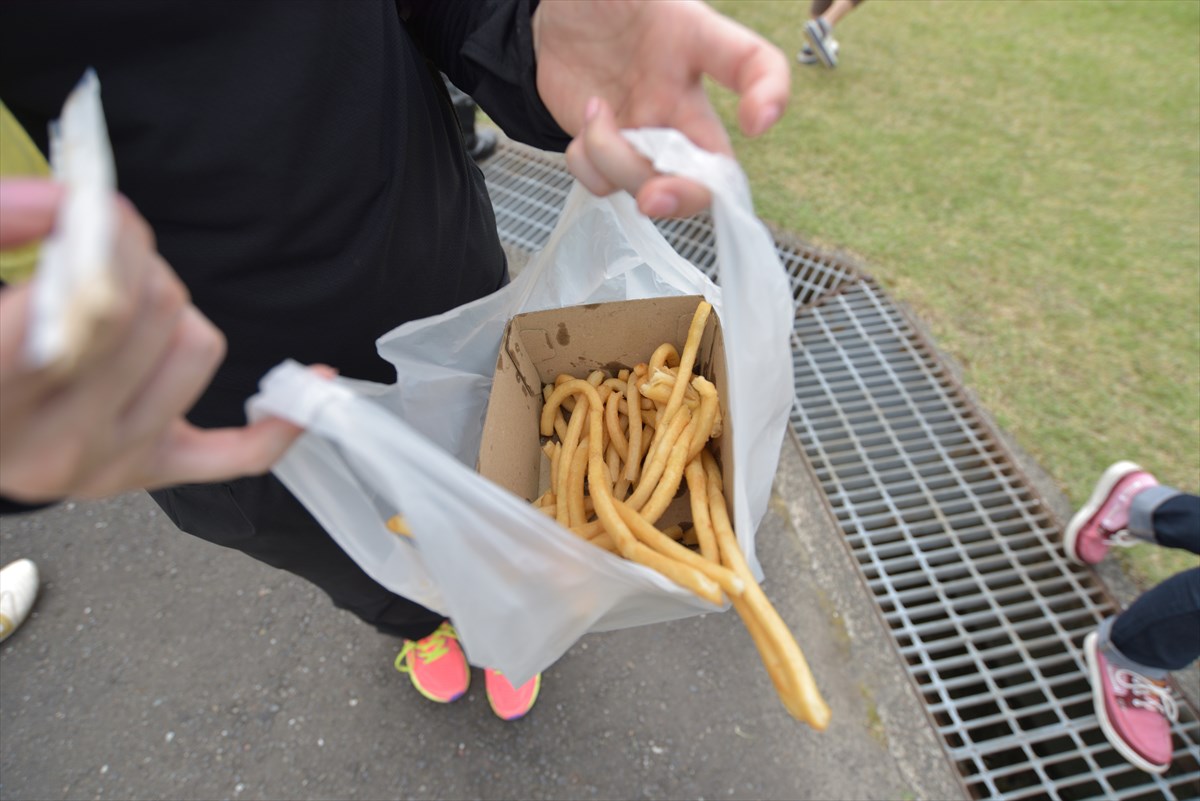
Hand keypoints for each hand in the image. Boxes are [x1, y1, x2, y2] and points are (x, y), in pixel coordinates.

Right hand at [0, 179, 319, 503]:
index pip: (89, 303)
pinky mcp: (148, 472)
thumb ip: (0, 224)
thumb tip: (72, 199)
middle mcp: (55, 445)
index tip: (97, 209)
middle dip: (138, 259)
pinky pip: (239, 454)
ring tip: (133, 300)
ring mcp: (109, 463)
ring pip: (196, 348)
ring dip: (176, 307)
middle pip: (152, 313)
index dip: (105, 239)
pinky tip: (309, 382)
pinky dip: (279, 421)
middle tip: (112, 241)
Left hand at [533, 0, 789, 216]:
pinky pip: (607, 183)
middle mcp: (681, 99)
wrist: (558, 14)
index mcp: (697, 44)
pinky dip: (589, 168)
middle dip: (685, 195)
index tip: (755, 121)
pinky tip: (582, 131)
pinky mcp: (612, 150)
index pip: (755, 64)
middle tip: (653, 198)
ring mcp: (647, 130)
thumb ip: (653, 1)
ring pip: (650, 183)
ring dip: (615, 164)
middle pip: (711, 169)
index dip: (771, 95)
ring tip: (594, 114)